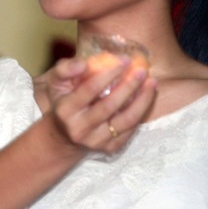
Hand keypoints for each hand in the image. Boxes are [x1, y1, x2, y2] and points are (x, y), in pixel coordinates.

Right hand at [40, 56, 156, 154]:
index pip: (89, 90)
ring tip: (152, 82)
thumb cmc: (62, 100)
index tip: (124, 59)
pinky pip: (131, 129)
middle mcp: (80, 129)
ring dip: (142, 100)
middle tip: (142, 70)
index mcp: (65, 110)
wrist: (63, 136)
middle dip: (129, 86)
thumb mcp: (55, 82)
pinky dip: (142, 111)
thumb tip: (84, 64)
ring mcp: (96, 141)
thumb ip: (66, 69)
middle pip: (110, 106)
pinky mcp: (110, 148)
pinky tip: (148, 95)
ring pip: (126, 120)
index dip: (109, 73)